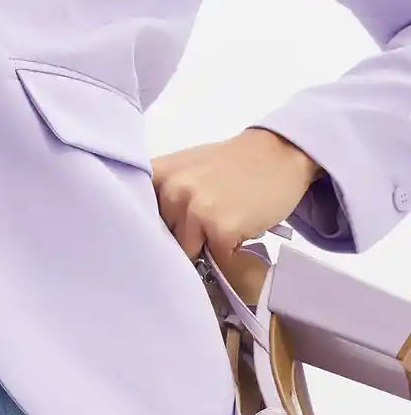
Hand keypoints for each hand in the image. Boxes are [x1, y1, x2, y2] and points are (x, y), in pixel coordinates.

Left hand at [149, 127, 322, 263]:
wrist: (278, 155)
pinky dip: (228, 254)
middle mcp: (171, 190)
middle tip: (204, 223)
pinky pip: (216, 259)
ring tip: (221, 225)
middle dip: (180, 239)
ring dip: (205, 249)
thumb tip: (146, 232)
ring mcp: (195, 210)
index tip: (155, 235)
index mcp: (158, 174)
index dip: (146, 230)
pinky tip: (238, 231)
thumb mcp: (185, 168)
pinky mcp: (221, 229)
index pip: (135, 216)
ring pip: (187, 253)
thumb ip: (162, 194)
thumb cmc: (230, 164)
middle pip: (163, 238)